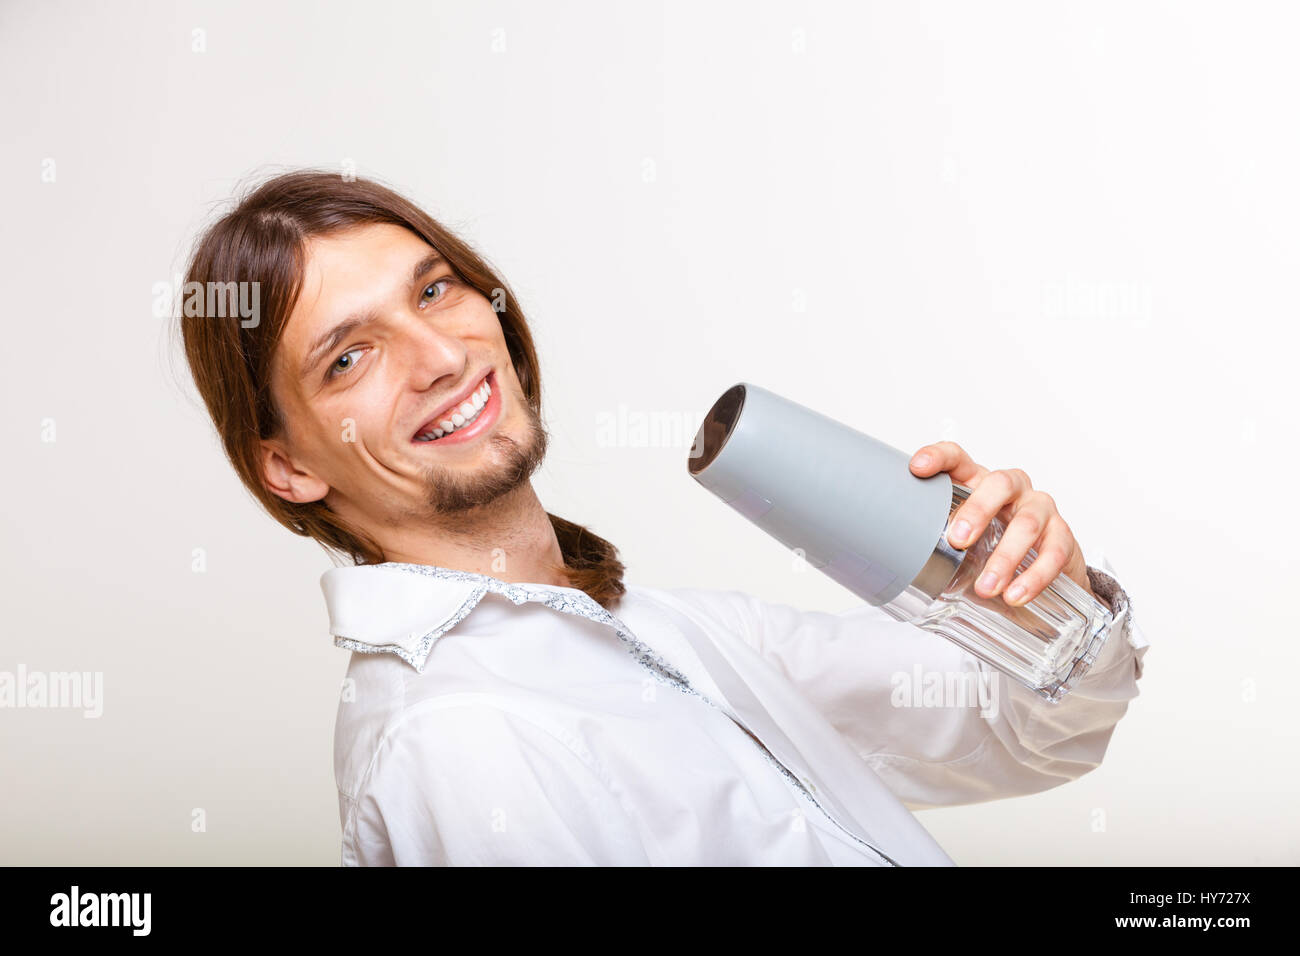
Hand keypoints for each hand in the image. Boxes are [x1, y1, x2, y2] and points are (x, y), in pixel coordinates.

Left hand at [908, 441, 1093, 606]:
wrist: (1043, 569)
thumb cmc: (991, 547)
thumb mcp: (960, 541)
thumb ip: (934, 543)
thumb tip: (890, 567)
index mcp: (978, 483)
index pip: (958, 458)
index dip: (938, 458)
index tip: (917, 468)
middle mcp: (1011, 489)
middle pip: (998, 484)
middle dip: (977, 510)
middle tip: (957, 539)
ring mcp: (1040, 509)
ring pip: (1028, 523)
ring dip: (1005, 558)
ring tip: (986, 587)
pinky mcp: (1063, 535)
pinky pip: (1054, 552)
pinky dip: (1034, 577)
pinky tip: (1016, 596)